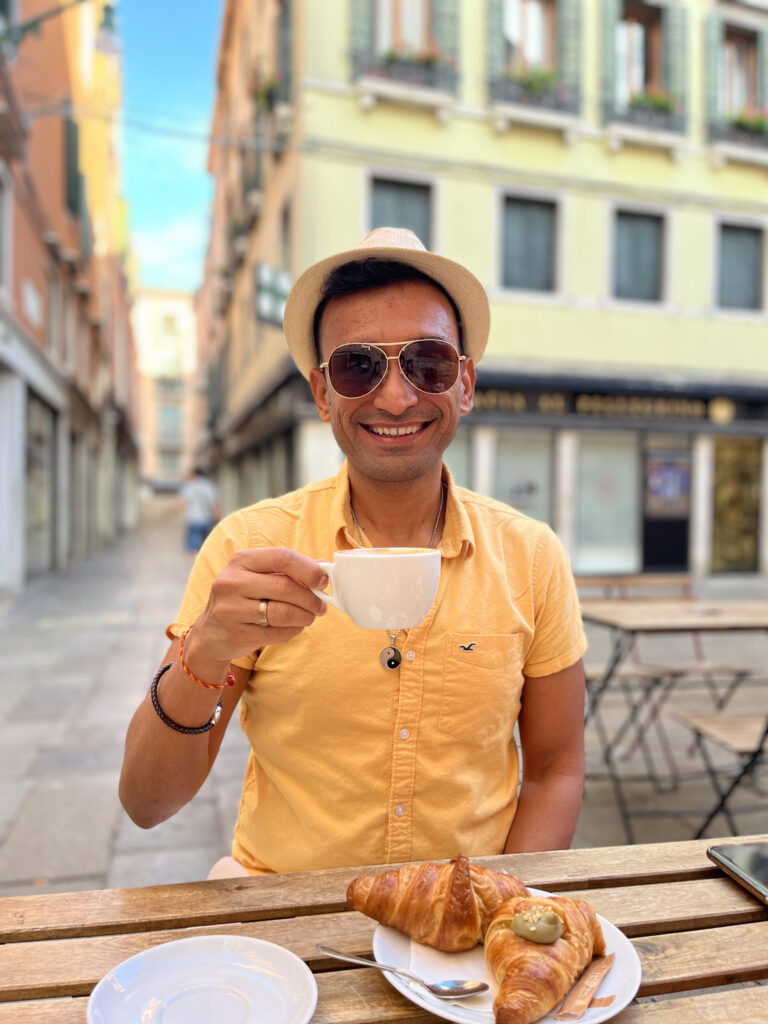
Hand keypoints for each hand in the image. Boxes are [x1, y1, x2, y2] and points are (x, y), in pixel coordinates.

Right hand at [190, 548, 328, 668]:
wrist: (210, 633)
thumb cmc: (243, 599)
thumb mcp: (258, 576)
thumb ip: (289, 570)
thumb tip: (324, 566)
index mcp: (241, 560)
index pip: (281, 557)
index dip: (308, 569)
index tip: (323, 581)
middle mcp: (231, 582)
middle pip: (285, 587)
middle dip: (311, 598)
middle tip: (321, 605)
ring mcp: (230, 610)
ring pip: (283, 612)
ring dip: (305, 616)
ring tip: (310, 616)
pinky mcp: (236, 634)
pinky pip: (277, 633)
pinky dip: (293, 630)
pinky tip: (295, 627)